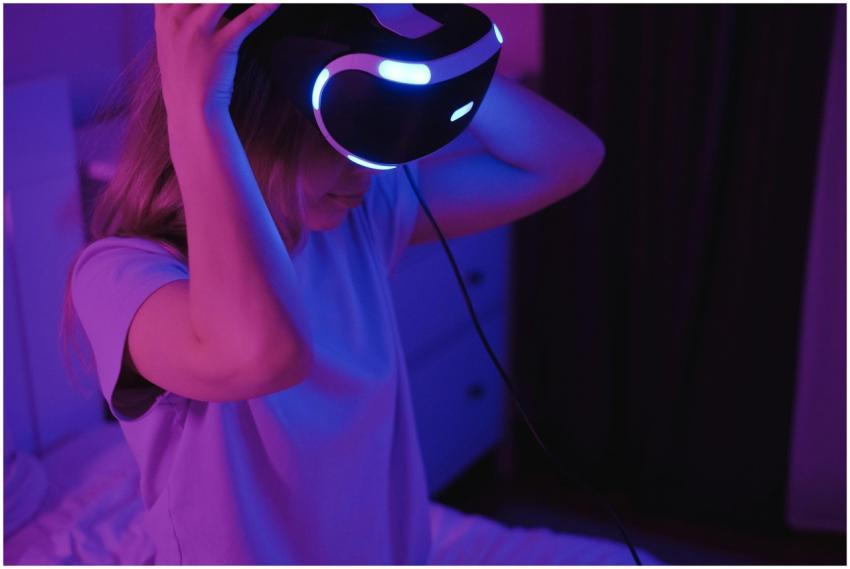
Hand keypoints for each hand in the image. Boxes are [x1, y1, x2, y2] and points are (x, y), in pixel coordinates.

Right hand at [154, 3, 278, 119]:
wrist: (191, 109)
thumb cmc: (186, 73)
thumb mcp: (171, 38)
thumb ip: (179, 12)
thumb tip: (214, 6)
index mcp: (164, 12)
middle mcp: (177, 17)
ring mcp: (197, 32)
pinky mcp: (220, 47)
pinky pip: (246, 19)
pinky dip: (264, 7)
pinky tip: (277, 0)